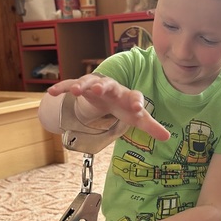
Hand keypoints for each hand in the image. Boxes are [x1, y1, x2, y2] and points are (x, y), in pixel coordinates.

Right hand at [47, 75, 169, 141]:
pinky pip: (70, 85)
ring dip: (83, 85)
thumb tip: (168, 137)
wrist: (109, 93)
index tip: (138, 109)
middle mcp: (111, 88)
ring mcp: (94, 86)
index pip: (135, 96)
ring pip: (88, 82)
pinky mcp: (81, 87)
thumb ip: (151, 126)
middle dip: (104, 87)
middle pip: (109, 85)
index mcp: (127, 95)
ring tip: (76, 91)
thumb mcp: (137, 117)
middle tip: (100, 89)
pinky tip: (51, 93)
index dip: (137, 102)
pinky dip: (62, 87)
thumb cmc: (123, 105)